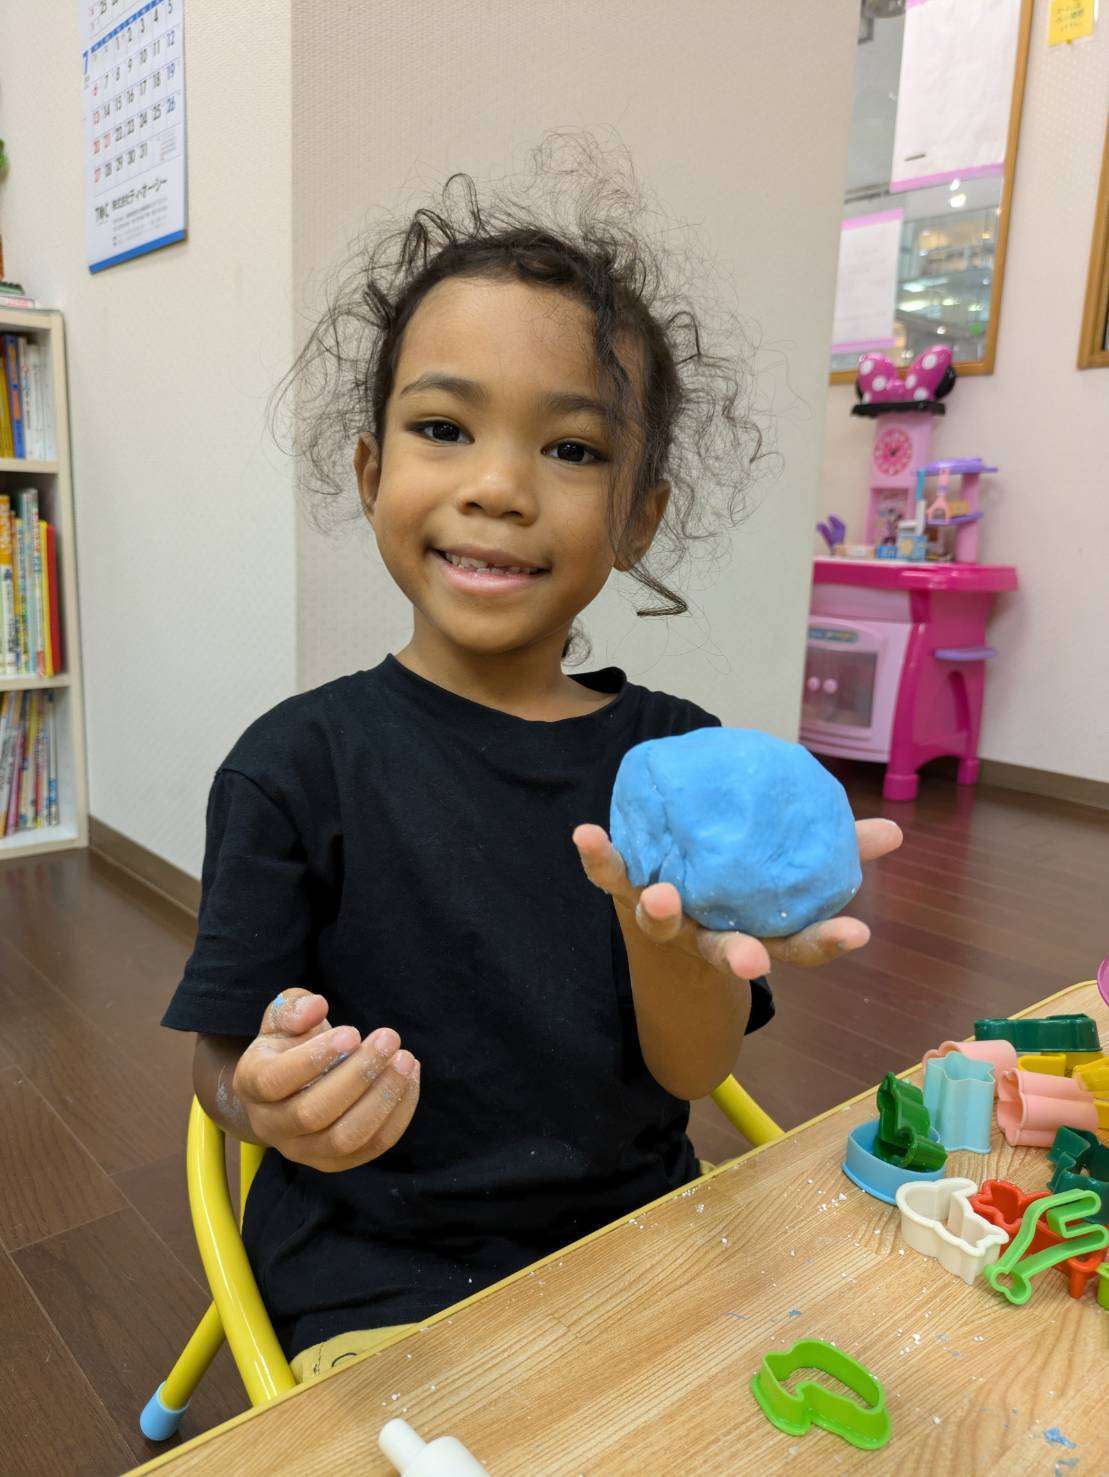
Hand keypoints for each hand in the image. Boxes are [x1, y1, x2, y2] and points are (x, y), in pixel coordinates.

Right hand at [232, 987, 420, 1171]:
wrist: (289, 1088)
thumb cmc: (289, 1043)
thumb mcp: (283, 1017)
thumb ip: (295, 1008)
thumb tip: (316, 1008)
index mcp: (251, 1083)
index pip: (276, 1080)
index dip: (315, 1058)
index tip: (353, 1032)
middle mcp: (270, 1125)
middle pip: (314, 1113)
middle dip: (359, 1074)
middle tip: (389, 1038)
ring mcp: (301, 1151)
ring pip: (345, 1138)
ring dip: (382, 1098)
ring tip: (406, 1059)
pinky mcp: (333, 1162)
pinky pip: (371, 1147)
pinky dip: (397, 1115)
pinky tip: (410, 1078)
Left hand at [572, 819, 902, 979]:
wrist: (662, 931)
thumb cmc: (738, 896)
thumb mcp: (786, 881)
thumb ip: (836, 852)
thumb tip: (893, 831)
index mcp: (753, 936)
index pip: (796, 947)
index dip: (826, 942)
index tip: (856, 933)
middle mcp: (707, 937)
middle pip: (727, 953)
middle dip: (741, 959)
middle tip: (755, 960)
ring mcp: (663, 919)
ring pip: (661, 924)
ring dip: (661, 913)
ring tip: (661, 898)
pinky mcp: (625, 891)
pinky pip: (609, 874)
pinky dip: (597, 856)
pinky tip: (586, 833)